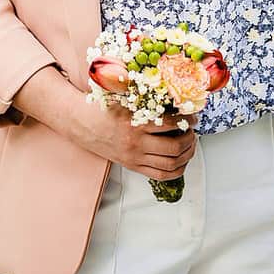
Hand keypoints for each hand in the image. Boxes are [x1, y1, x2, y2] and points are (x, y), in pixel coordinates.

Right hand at [72, 101, 199, 181]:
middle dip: (190, 140)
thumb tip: (177, 100)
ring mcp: (134, 157)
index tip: (193, 117)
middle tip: (193, 132)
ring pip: (171, 164)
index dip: (188, 120)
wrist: (80, 123)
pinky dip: (176, 170)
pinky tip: (181, 160)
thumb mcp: (126, 99)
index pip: (171, 123)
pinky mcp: (131, 166)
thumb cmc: (104, 108)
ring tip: (190, 145)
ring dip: (187, 155)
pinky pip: (160, 174)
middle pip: (175, 147)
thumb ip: (149, 100)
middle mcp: (135, 143)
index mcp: (135, 123)